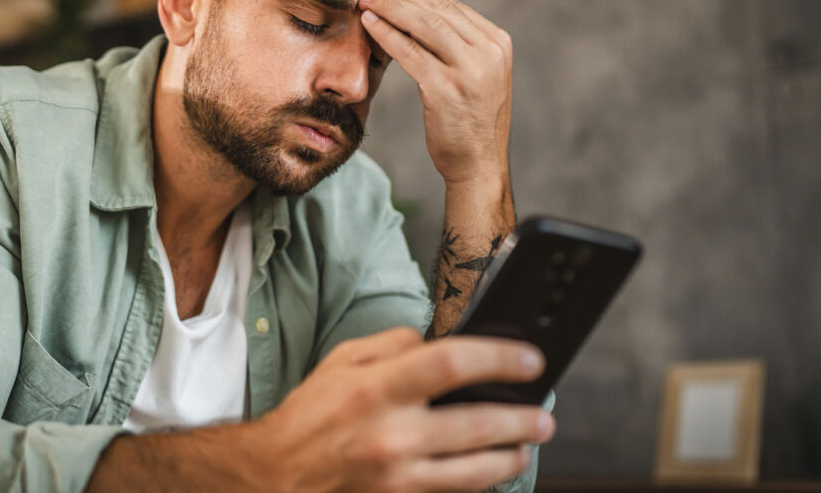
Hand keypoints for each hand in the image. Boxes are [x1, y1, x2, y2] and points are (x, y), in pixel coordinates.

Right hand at [256, 327, 554, 492]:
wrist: (277, 475)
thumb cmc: (310, 415)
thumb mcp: (342, 360)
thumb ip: (392, 344)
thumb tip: (432, 342)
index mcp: (378, 389)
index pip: (452, 364)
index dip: (499, 359)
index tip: (528, 359)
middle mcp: (393, 434)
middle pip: (477, 425)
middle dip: (521, 419)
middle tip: (542, 414)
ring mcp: (399, 475)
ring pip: (476, 471)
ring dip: (511, 456)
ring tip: (526, 444)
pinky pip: (453, 492)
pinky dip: (478, 481)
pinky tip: (490, 469)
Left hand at [359, 0, 512, 186]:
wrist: (478, 165)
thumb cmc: (468, 121)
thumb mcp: (475, 75)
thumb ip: (457, 45)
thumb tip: (416, 10)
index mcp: (497, 43)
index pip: (450, 5)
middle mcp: (489, 53)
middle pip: (437, 9)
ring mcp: (471, 72)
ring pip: (425, 25)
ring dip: (390, 7)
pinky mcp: (448, 91)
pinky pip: (411, 54)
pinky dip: (387, 35)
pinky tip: (369, 24)